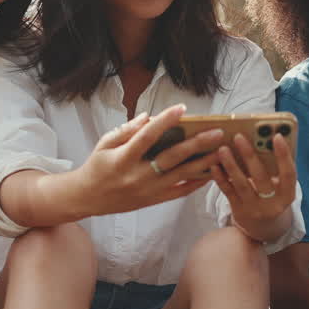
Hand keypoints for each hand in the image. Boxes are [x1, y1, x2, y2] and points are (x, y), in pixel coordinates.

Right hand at [55, 105, 225, 217]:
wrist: (87, 198)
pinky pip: (180, 192)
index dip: (165, 121)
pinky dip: (196, 183)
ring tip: (221, 151)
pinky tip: (210, 172)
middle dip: (196, 144)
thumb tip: (150, 116)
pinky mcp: (153, 200)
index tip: (182, 108)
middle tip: (217, 133)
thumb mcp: (105, 143)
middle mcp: (138, 175)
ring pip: (181, 176)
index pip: (147, 137)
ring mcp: (148, 190)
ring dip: (203, 163)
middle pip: (172, 158)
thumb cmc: (97, 166)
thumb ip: (127, 130)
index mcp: (123, 158)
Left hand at [213, 133, 295, 241]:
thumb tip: (263, 141)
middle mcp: (272, 204)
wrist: (264, 228)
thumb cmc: (273, 197)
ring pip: (241, 184)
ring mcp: (254, 209)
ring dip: (231, 165)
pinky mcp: (238, 211)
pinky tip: (214, 165)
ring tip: (223, 149)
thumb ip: (276, 169)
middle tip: (239, 137)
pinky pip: (228, 192)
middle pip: (261, 177)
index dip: (284, 155)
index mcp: (287, 195)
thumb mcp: (281, 188)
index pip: (289, 174)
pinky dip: (220, 178)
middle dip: (249, 156)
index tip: (277, 136)